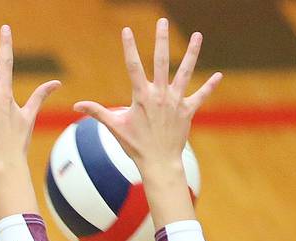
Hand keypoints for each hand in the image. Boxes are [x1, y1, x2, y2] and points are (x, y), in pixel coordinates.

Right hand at [73, 20, 220, 174]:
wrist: (159, 163)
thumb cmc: (135, 146)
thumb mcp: (115, 127)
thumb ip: (97, 112)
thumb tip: (76, 105)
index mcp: (142, 97)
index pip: (133, 66)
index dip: (130, 47)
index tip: (127, 30)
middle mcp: (160, 95)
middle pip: (161, 61)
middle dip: (161, 40)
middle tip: (163, 22)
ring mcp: (176, 102)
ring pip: (185, 72)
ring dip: (192, 53)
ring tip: (197, 35)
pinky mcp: (188, 111)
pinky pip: (200, 96)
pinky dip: (209, 87)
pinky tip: (218, 76)